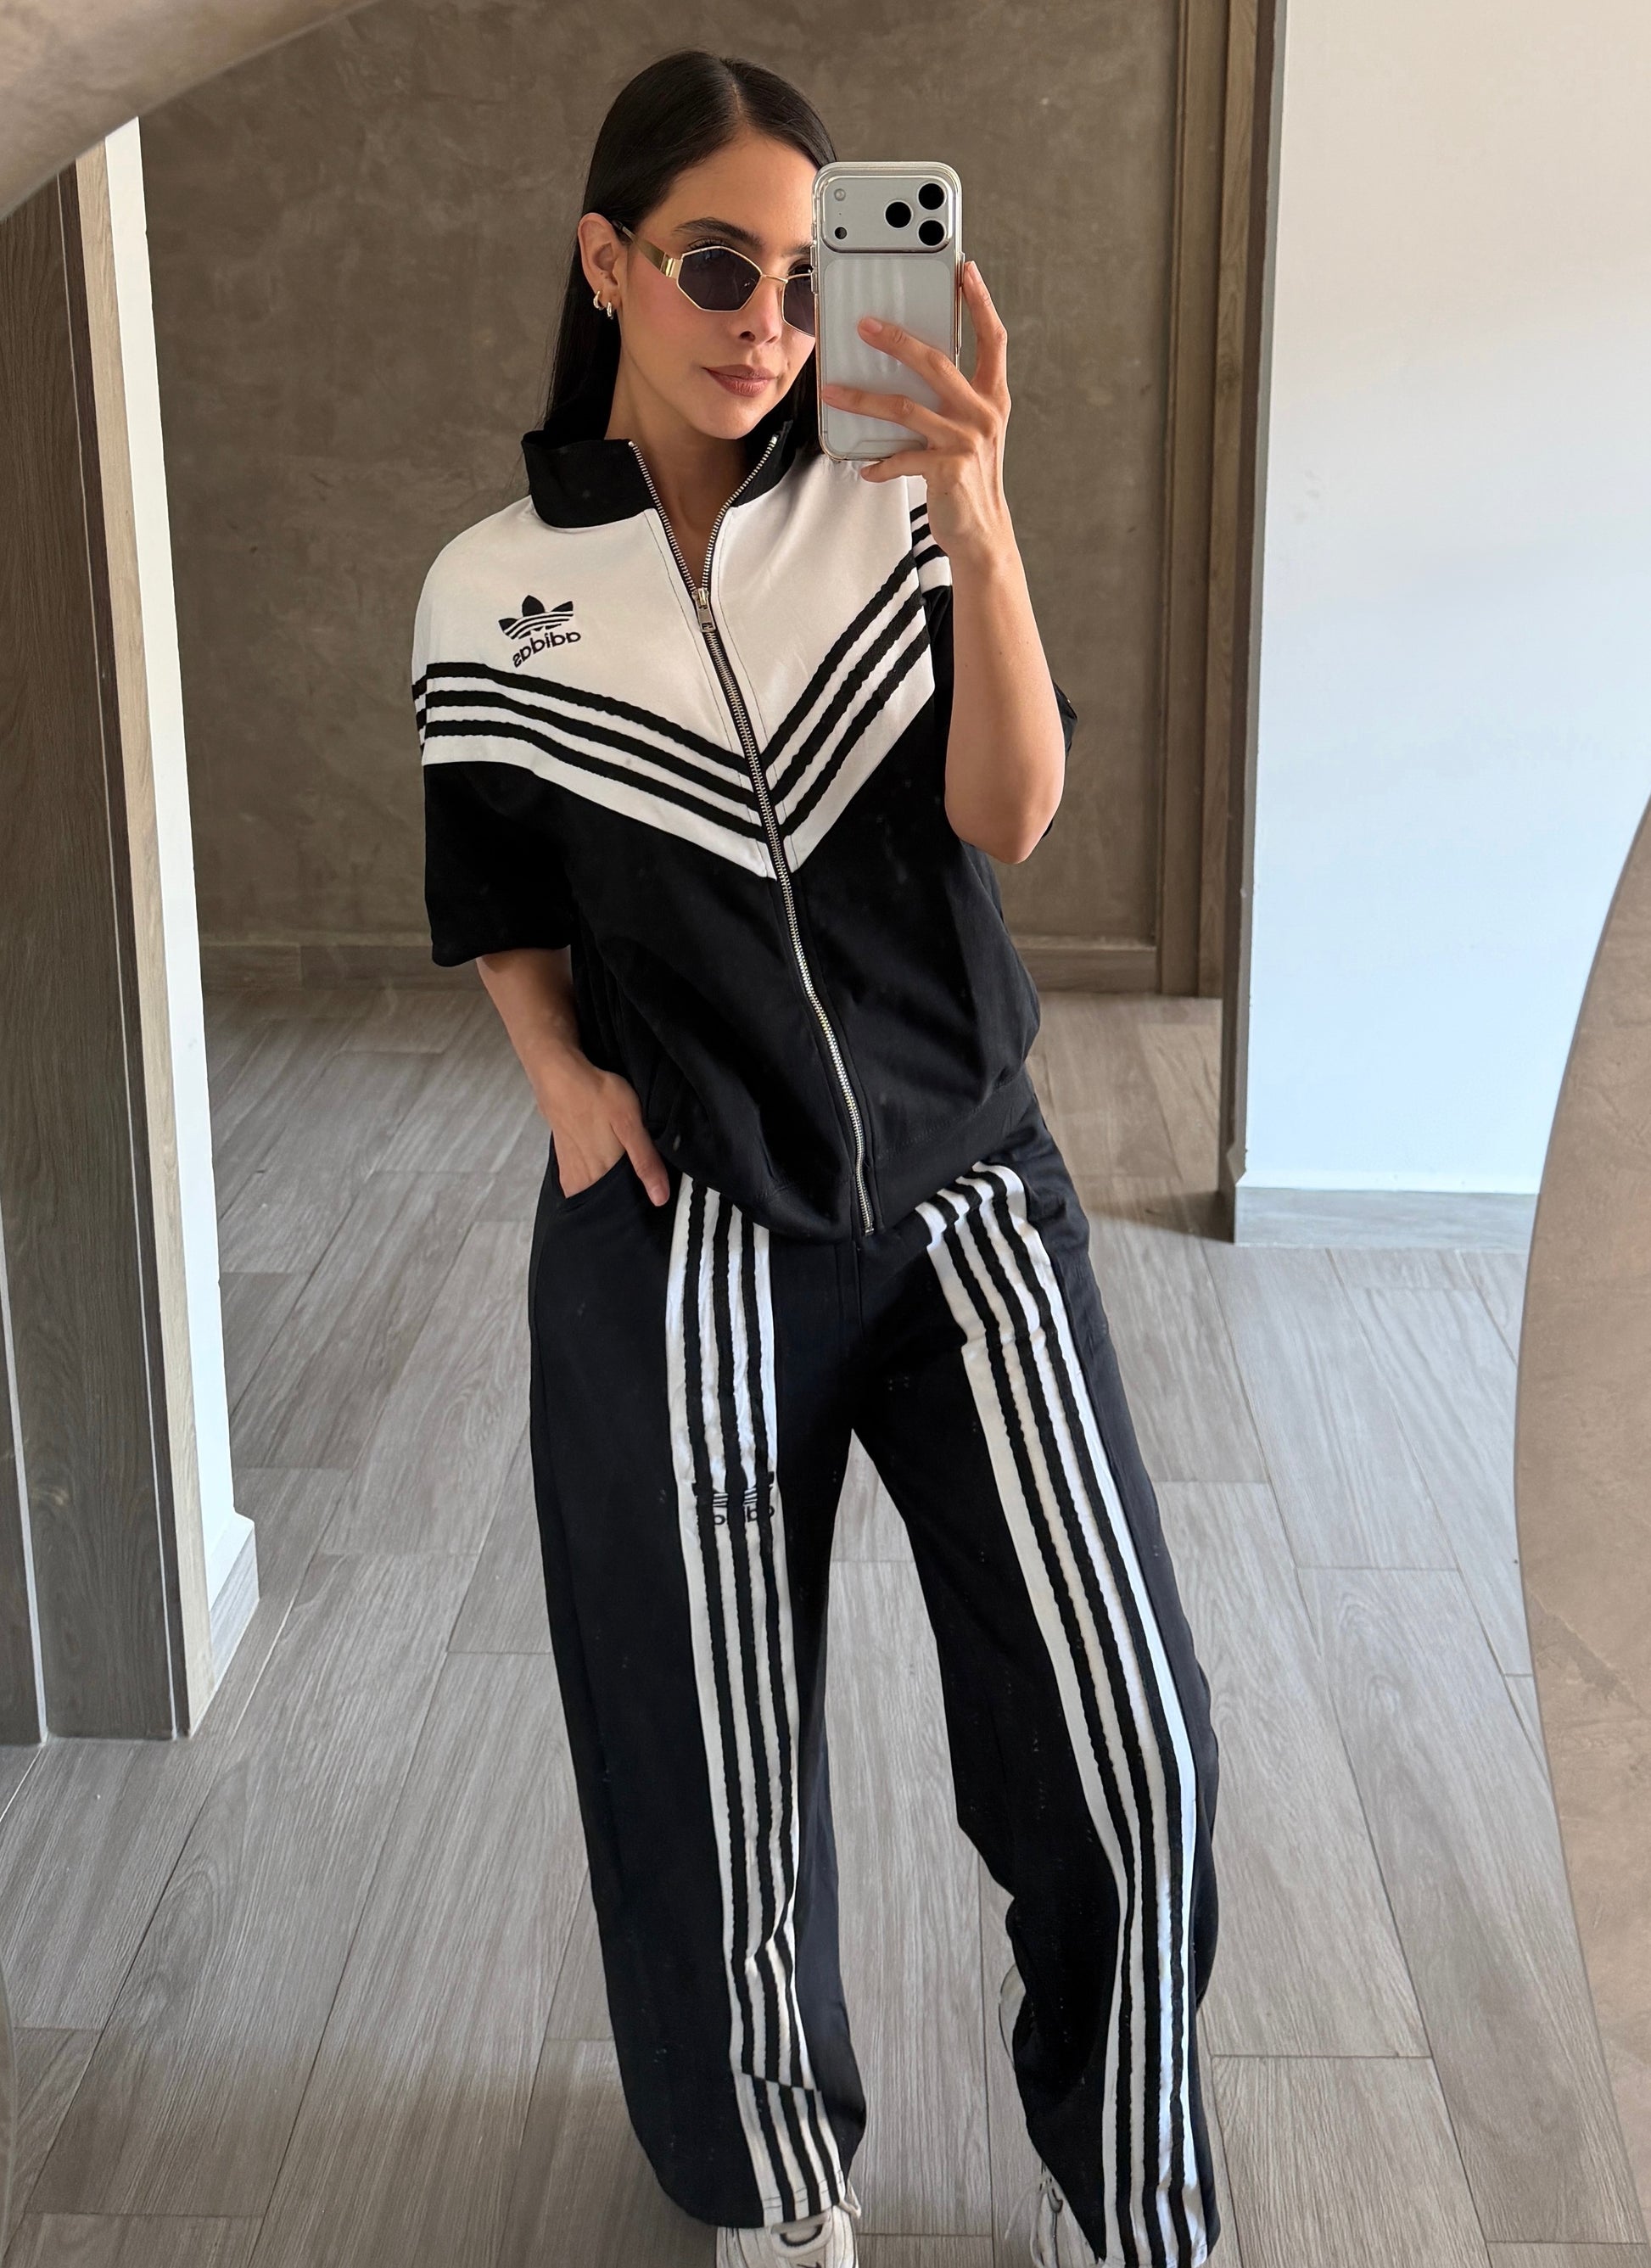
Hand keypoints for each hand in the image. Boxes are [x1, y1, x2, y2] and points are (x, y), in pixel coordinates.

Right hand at [536, 1056, 669, 1205]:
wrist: (559, 1076)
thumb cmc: (597, 1096)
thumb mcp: (631, 1124)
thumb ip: (645, 1162)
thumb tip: (660, 1199)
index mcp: (601, 1176)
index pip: (620, 1207)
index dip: (637, 1205)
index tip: (650, 1204)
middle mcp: (583, 1180)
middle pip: (607, 1202)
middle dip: (623, 1201)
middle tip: (639, 1187)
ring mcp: (571, 1171)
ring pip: (594, 1192)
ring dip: (608, 1190)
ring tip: (623, 1177)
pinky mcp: (564, 1160)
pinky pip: (582, 1182)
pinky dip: (595, 1180)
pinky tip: (603, 1167)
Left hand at [816, 259, 1012, 572]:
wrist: (983, 533)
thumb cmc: (970, 479)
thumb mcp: (971, 432)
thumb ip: (951, 400)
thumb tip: (909, 371)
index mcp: (993, 397)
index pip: (993, 339)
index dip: (981, 304)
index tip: (965, 272)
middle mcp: (983, 414)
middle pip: (936, 363)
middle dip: (897, 340)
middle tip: (865, 325)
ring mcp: (965, 441)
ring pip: (905, 407)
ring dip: (863, 399)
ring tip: (833, 391)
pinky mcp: (947, 469)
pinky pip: (902, 457)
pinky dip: (880, 463)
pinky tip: (866, 467)